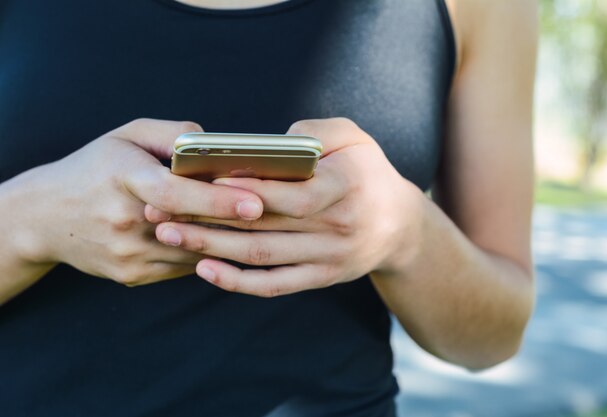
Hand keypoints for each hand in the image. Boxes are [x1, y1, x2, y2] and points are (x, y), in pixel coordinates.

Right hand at [16, 118, 263, 285]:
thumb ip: (173, 135)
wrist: (45, 216)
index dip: (217, 199)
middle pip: (191, 226)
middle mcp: (123, 220)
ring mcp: (127, 254)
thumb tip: (216, 147)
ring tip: (256, 228)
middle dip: (234, 222)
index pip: (175, 192)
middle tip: (274, 215)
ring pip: (193, 252)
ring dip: (225, 241)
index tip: (255, 203)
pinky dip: (206, 254)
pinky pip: (183, 267)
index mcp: (122, 178)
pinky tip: (221, 240)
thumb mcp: (127, 136)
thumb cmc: (95, 167)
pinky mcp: (131, 276)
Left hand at [148, 118, 423, 295]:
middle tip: (161, 209)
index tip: (202, 180)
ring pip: (261, 256)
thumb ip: (318, 131)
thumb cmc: (368, 172)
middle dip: (208, 218)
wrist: (399, 225)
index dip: (245, 190)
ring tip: (169, 236)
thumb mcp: (357, 137)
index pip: (291, 193)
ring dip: (212, 248)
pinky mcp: (321, 277)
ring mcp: (328, 257)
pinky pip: (275, 285)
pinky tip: (204, 270)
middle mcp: (337, 226)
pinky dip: (237, 282)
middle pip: (263, 226)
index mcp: (346, 186)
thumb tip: (274, 144)